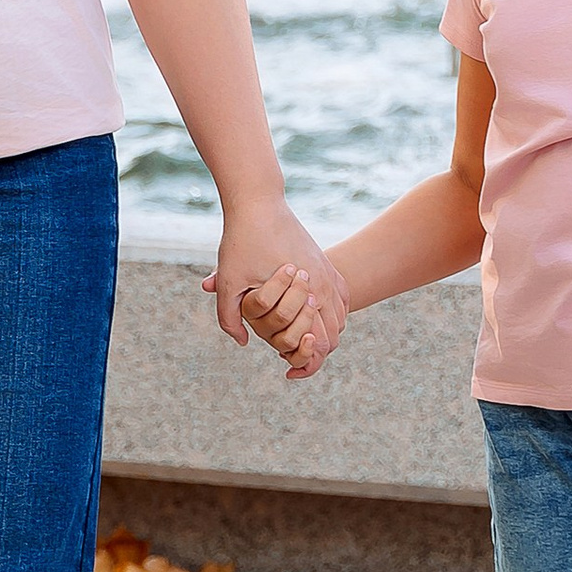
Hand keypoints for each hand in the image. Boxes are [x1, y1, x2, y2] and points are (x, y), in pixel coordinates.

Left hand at [205, 200, 347, 379]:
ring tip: (298, 338)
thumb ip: (229, 318)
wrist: (258, 203)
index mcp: (307, 293)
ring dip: (324, 332)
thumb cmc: (241, 242)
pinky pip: (341, 297)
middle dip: (316, 352)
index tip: (286, 369)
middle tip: (290, 357)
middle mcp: (325, 283)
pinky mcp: (326, 261)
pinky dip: (332, 313)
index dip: (307, 363)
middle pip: (334, 336)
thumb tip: (243, 343)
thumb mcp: (229, 281)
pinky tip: (311, 317)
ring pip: (341, 318)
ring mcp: (328, 271)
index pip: (321, 344)